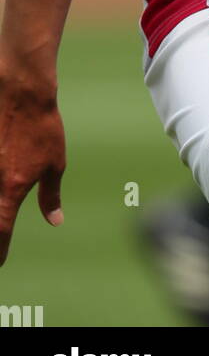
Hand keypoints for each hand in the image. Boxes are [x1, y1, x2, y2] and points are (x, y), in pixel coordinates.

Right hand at [0, 63, 65, 264]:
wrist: (22, 93)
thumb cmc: (43, 129)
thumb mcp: (54, 164)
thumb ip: (50, 195)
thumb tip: (55, 221)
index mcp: (10, 191)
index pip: (1, 231)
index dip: (0, 250)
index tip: (1, 262)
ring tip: (3, 214)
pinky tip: (2, 183)